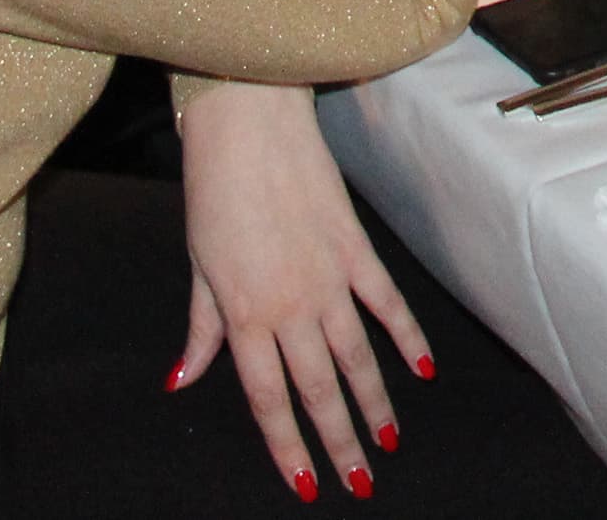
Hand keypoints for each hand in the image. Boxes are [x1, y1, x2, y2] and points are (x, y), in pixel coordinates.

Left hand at [176, 84, 433, 502]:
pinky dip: (406, 335)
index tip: (307, 483)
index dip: (288, 446)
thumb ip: (202, 328)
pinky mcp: (356, 244)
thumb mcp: (198, 266)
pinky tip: (422, 367)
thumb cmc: (214, 192)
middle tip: (359, 483)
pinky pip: (386, 300)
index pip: (269, 399)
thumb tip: (184, 380)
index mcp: (245, 314)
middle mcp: (291, 304)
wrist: (249, 124)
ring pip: (357, 355)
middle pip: (319, 388)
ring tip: (390, 441)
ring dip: (375, 403)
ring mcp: (329, 275)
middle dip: (339, 442)